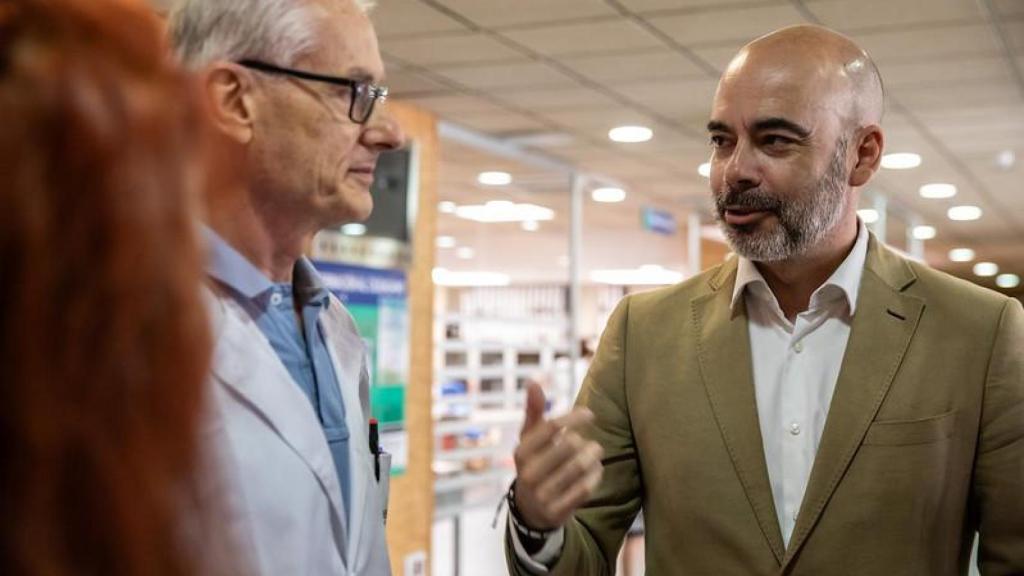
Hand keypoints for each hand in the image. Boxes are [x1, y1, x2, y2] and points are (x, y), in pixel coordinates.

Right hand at [512, 382, 603, 530]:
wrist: (530, 509)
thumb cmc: (535, 462)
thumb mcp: (530, 438)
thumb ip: (533, 410)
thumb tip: (533, 381)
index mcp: (521, 451)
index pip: (551, 427)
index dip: (573, 417)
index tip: (589, 414)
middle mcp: (527, 473)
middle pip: (569, 446)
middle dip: (584, 441)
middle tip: (589, 443)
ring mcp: (541, 494)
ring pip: (579, 467)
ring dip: (593, 457)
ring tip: (595, 453)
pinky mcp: (556, 511)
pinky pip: (585, 488)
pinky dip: (595, 476)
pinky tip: (596, 470)